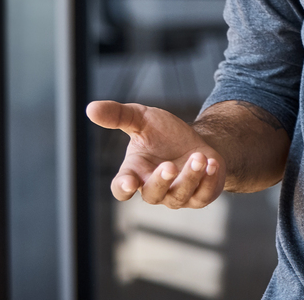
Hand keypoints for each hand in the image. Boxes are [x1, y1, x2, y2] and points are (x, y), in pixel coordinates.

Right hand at [87, 100, 225, 207]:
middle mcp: (153, 188)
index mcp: (134, 173)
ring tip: (199, 157)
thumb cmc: (164, 134)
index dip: (123, 188)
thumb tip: (90, 108)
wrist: (196, 141)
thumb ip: (118, 116)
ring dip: (190, 176)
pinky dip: (209, 181)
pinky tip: (213, 164)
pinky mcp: (200, 195)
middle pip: (152, 194)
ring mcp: (177, 195)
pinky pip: (204, 194)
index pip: (121, 188)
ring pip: (180, 194)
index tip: (129, 183)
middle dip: (161, 181)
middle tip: (169, 165)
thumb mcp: (143, 119)